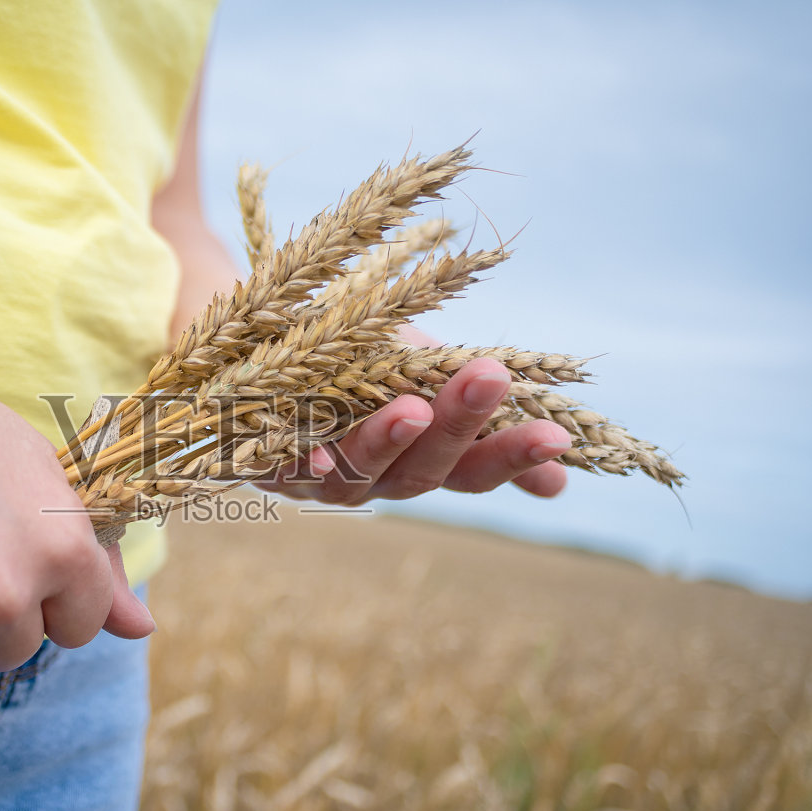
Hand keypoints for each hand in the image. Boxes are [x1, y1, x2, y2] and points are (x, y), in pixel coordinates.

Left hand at [258, 352, 570, 506]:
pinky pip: (276, 466)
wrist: (252, 327)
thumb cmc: (350, 353)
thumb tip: (562, 480)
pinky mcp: (249, 460)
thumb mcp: (424, 375)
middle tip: (491, 379)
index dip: (512, 457)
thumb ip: (479, 422)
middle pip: (419, 472)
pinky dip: (298, 462)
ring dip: (383, 440)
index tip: (559, 433)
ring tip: (413, 406)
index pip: (471, 473)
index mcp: (413, 463)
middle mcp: (365, 482)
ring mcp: (308, 478)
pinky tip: (320, 456)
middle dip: (456, 426)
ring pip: (353, 471)